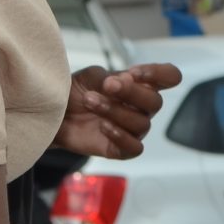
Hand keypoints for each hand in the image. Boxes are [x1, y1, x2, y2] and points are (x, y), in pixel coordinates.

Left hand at [53, 63, 183, 159]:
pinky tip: (102, 126)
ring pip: (141, 124)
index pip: (169, 77)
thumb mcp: (91, 76)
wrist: (53, 114)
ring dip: (115, 110)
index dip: (159, 74)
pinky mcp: (120, 149)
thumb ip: (110, 77)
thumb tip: (127, 80)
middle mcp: (141, 108)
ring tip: (90, 101)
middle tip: (107, 85)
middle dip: (131, 92)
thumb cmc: (75, 92)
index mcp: (139, 85)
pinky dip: (120, 135)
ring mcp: (132, 130)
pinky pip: (134, 147)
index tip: (134, 73)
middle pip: (155, 102)